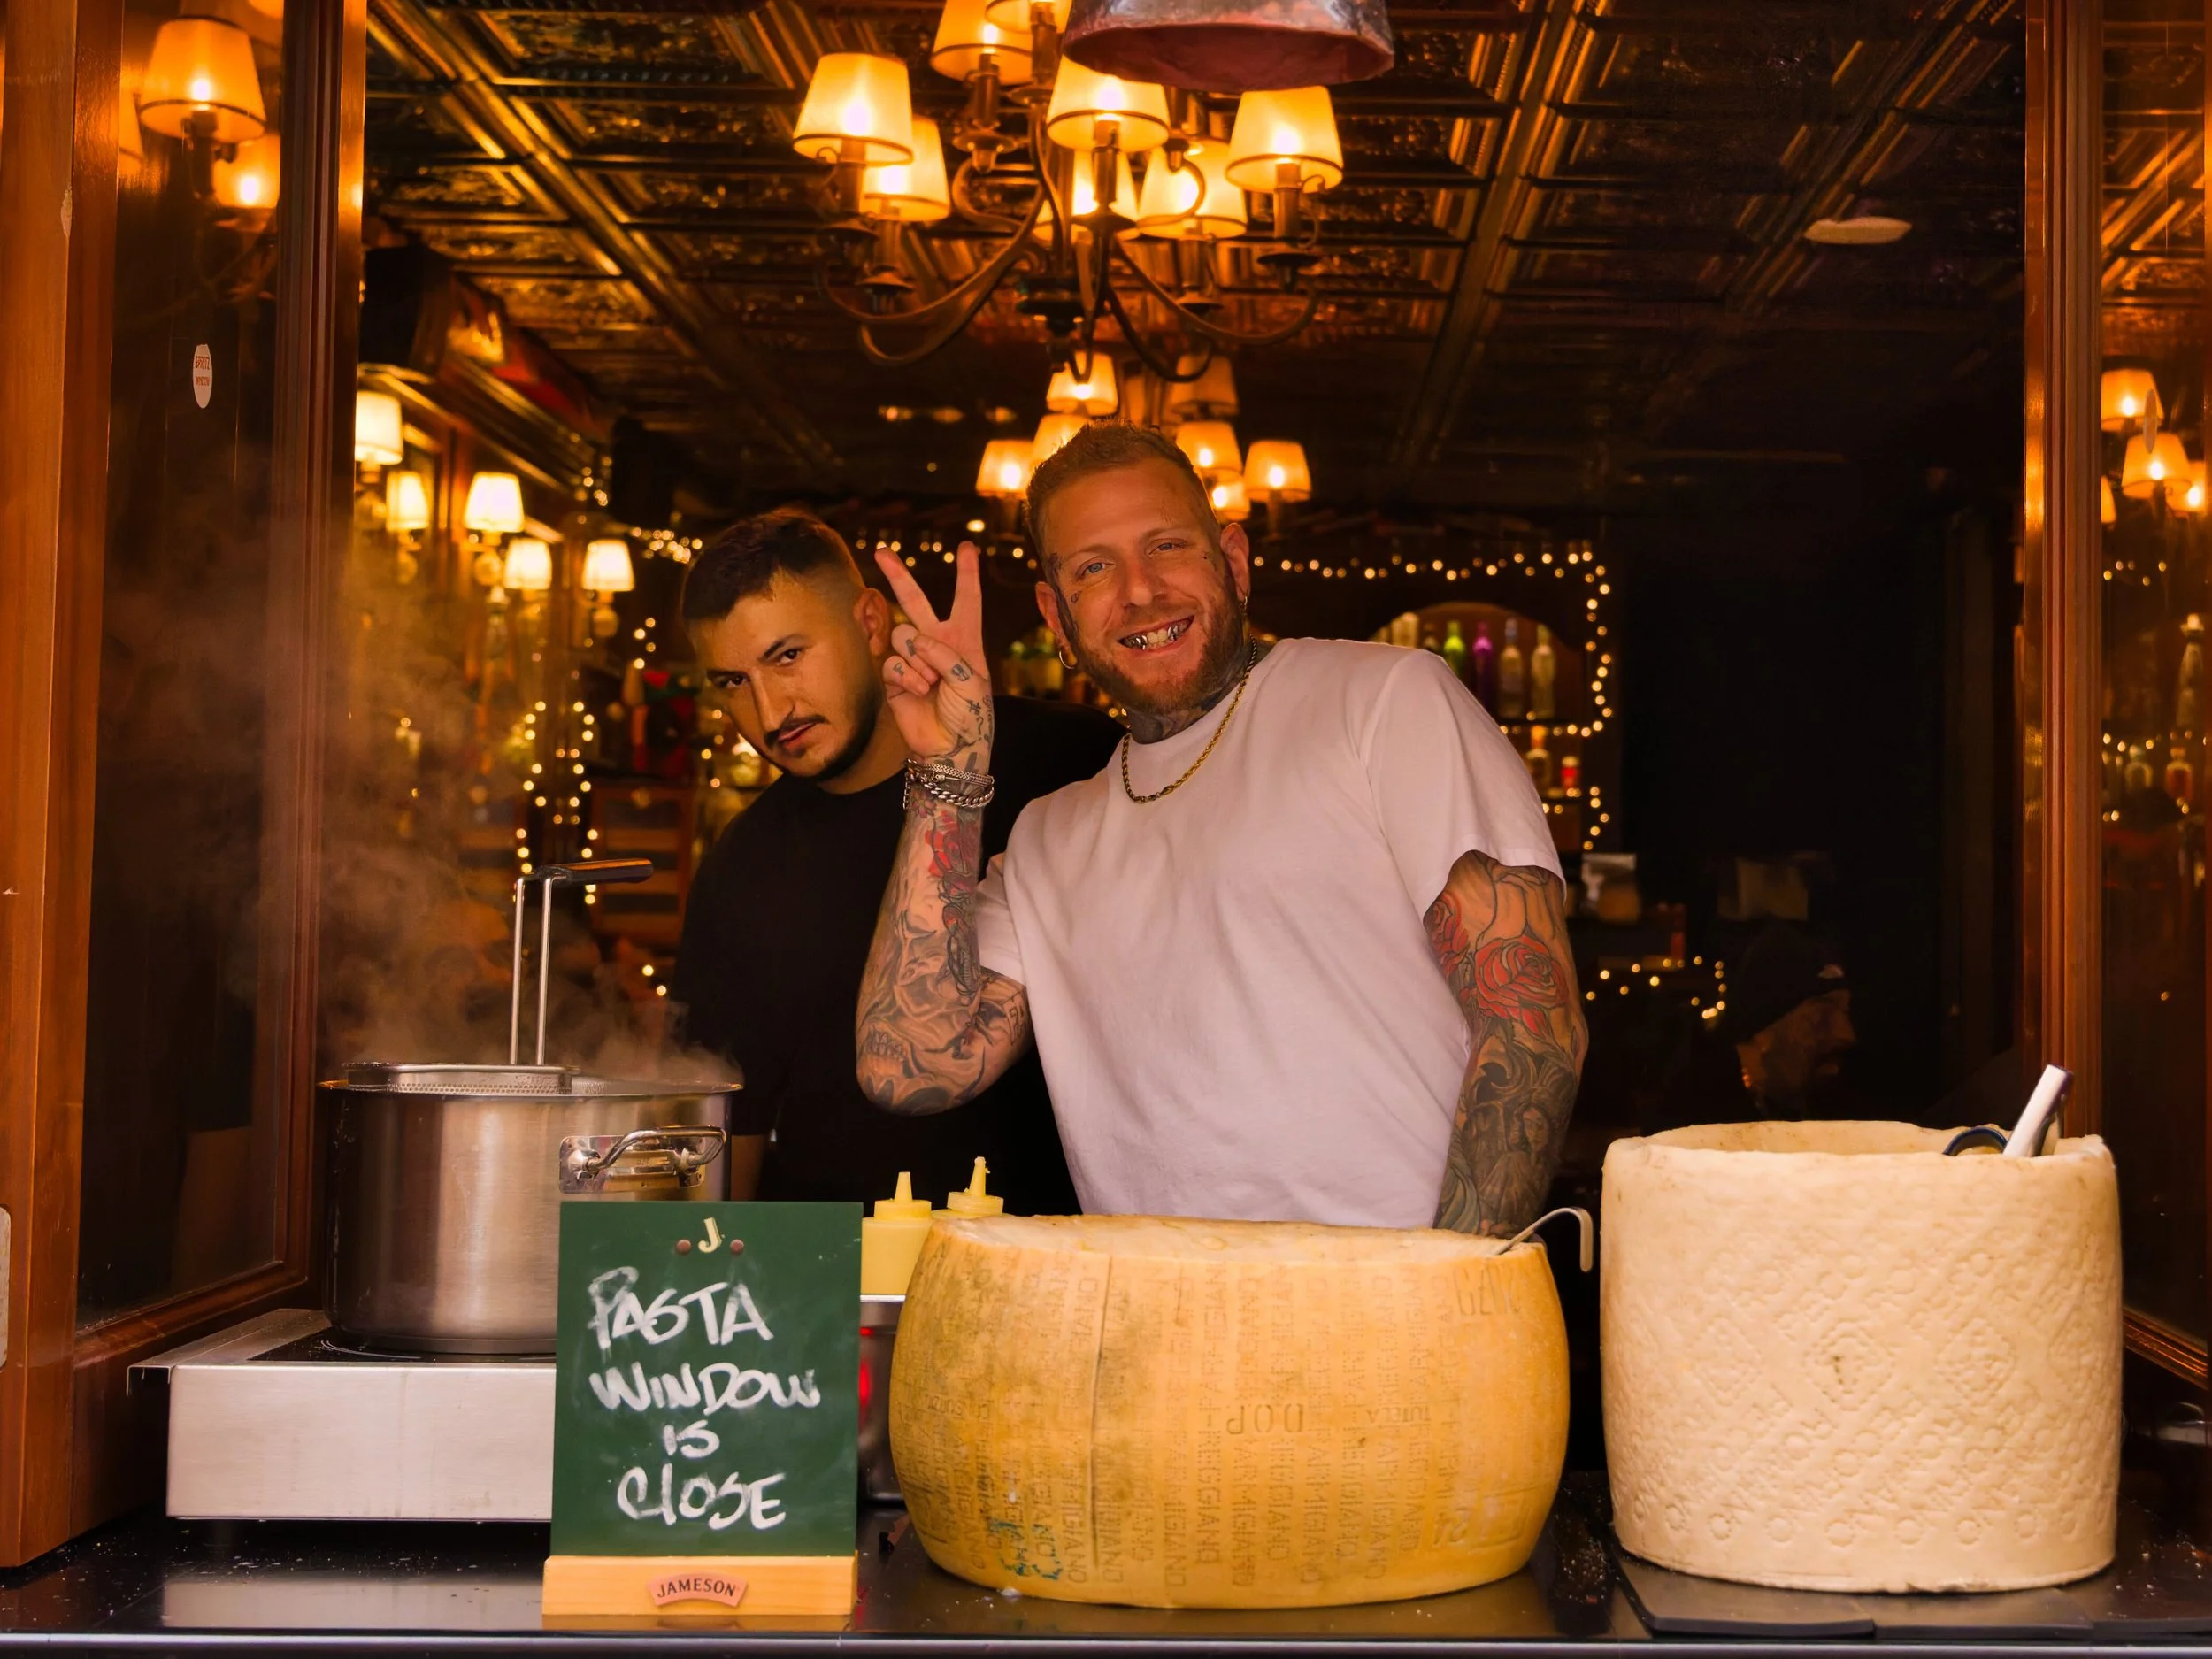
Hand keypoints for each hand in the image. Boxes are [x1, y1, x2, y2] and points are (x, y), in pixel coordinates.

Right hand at [875, 541, 994, 772]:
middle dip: (899, 577)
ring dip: (919, 659)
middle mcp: (937, 644)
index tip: (967, 547)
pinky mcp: (895, 678)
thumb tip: (915, 642)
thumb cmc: (971, 716)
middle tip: (881, 552)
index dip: (967, 574)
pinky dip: (907, 676)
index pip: (967, 600)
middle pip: (915, 602)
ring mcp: (914, 660)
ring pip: (902, 635)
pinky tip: (919, 691)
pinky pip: (893, 662)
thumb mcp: (972, 681)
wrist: (951, 749)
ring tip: (932, 684)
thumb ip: (946, 655)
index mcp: (965, 640)